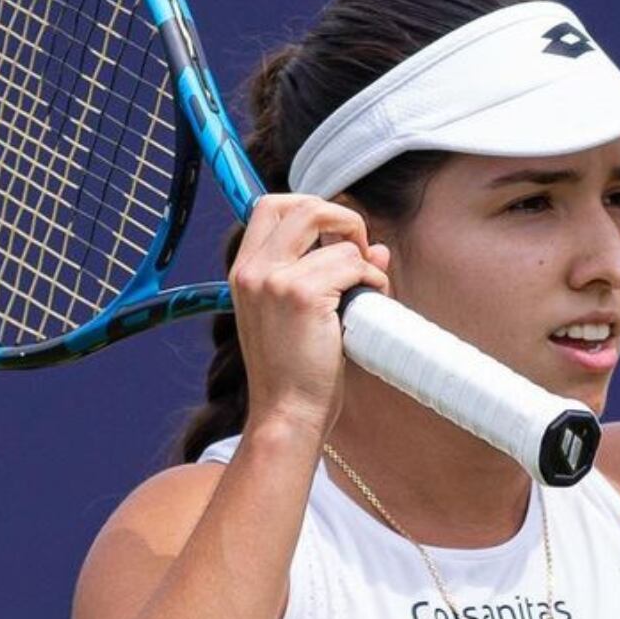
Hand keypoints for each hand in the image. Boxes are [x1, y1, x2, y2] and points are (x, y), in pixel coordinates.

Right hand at [228, 195, 392, 437]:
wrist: (286, 414)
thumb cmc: (295, 372)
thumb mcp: (303, 314)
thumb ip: (331, 274)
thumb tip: (376, 248)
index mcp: (243, 272)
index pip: (270, 206)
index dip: (310, 209)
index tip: (335, 237)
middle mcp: (253, 270)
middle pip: (301, 204)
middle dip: (340, 216)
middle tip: (358, 250)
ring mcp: (274, 280)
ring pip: (333, 234)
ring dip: (361, 256)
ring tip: (366, 288)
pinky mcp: (302, 295)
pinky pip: (353, 264)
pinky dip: (372, 280)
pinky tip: (370, 304)